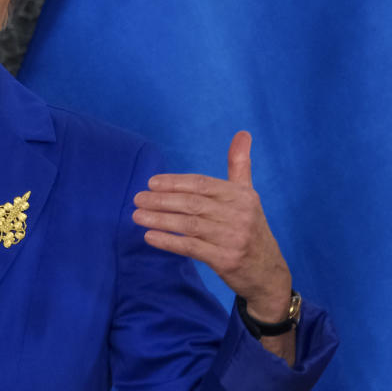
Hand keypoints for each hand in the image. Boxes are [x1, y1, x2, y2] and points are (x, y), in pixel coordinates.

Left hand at [132, 131, 291, 321]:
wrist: (269, 274)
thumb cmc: (250, 228)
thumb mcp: (248, 195)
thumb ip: (240, 165)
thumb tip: (243, 133)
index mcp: (242, 196)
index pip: (202, 184)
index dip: (175, 182)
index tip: (151, 183)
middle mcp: (239, 215)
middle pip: (193, 204)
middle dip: (162, 200)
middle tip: (137, 199)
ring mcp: (233, 238)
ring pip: (189, 225)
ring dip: (159, 220)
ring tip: (137, 216)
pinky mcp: (226, 260)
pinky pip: (191, 248)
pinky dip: (168, 242)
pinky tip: (150, 236)